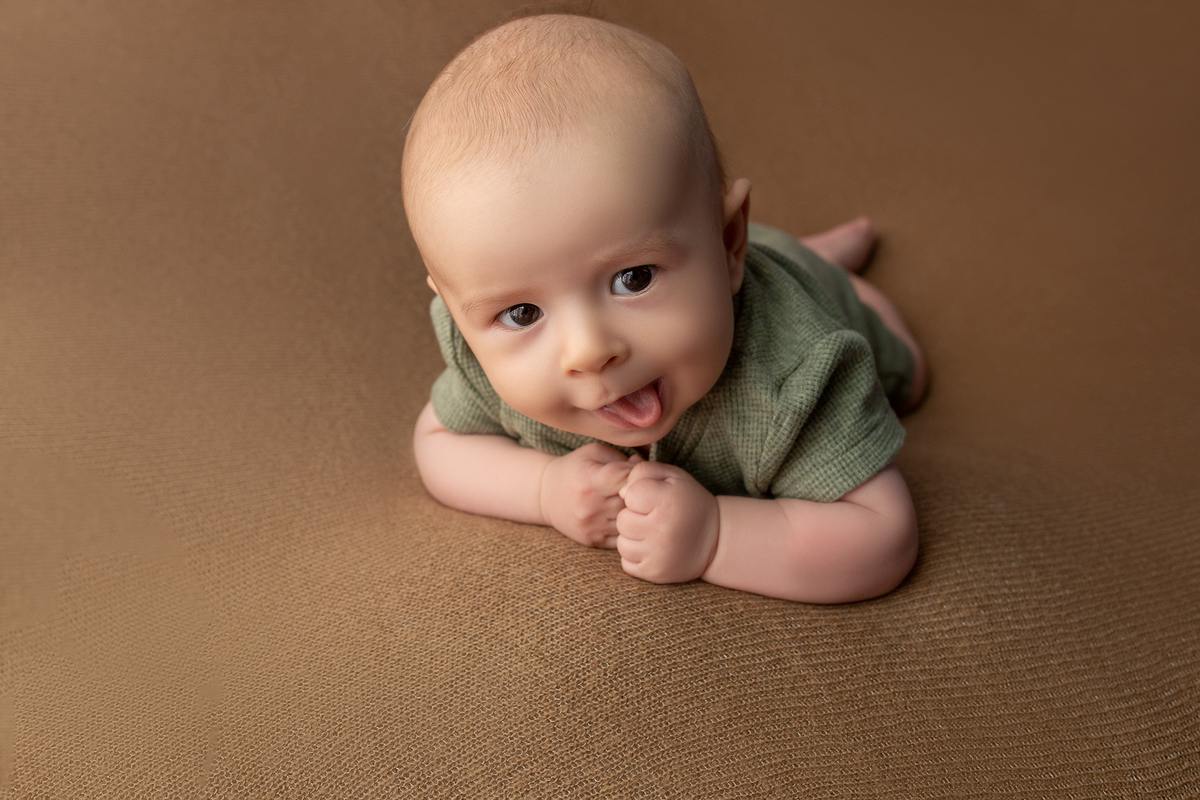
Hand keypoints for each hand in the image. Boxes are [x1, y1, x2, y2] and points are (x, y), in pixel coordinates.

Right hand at [539, 443, 635, 548]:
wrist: (545, 495)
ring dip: (638, 513)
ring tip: (638, 503)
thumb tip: (647, 468)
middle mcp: (591, 506)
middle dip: (641, 494)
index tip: (638, 472)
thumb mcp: (594, 453)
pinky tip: (628, 518)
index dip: (639, 474)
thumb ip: (622, 458)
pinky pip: (623, 538)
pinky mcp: (594, 541)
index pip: (628, 478)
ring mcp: (593, 527)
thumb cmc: (574, 469)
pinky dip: (630, 529)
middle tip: (643, 488)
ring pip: (631, 522)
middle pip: (632, 502)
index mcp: (591, 480)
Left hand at [616, 461, 719, 583]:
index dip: (639, 495)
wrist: (715, 540)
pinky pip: (627, 563)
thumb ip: (643, 472)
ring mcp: (658, 555)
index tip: (654, 499)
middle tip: (653, 518)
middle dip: (634, 517)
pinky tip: (652, 549)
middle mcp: (662, 530)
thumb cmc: (688, 502)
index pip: (629, 495)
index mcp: (668, 501)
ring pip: (622, 544)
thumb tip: (621, 492)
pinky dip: (636, 556)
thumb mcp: (672, 477)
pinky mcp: (655, 573)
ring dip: (633, 538)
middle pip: (622, 521)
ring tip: (653, 534)